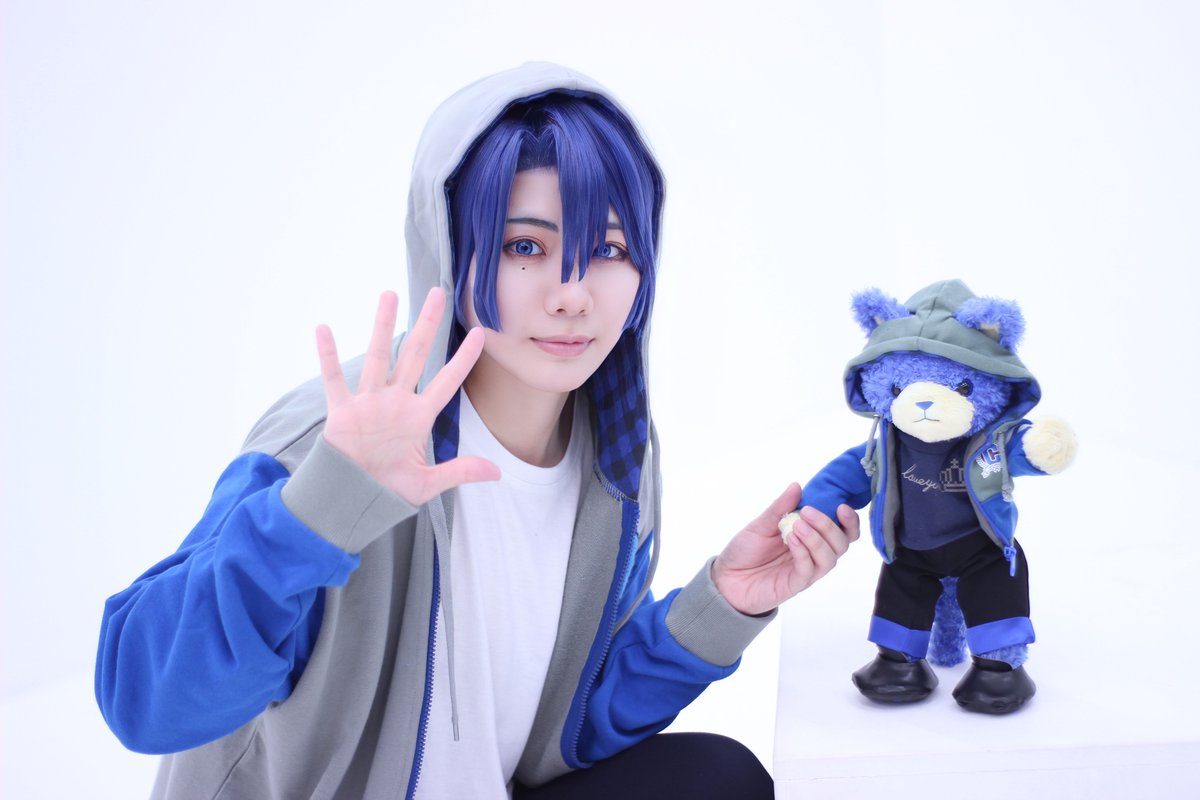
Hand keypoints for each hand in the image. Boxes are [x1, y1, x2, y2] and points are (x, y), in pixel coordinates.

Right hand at [317, 288, 500, 505]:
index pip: (447, 380)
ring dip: (383, 326)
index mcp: (419, 417)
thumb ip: (459, 472)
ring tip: (389, 294)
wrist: (352, 501)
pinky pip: (334, 380)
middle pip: (415, 354)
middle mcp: (396, 402)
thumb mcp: (428, 483)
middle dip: (427, 325)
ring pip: (379, 356)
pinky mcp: (342, 412)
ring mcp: (369, 403)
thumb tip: (497, 473)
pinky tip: (324, 329)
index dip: (464, 359)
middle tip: (437, 293)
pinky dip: (328, 356)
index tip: (480, 334)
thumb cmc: (388, 490)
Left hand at [712, 484, 858, 615]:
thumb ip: (780, 508)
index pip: (842, 531)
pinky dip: (803, 552)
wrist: (725, 578)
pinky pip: (808, 570)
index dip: (849, 520)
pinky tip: (790, 539)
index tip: (841, 506)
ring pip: (829, 558)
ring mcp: (805, 571)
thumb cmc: (745, 551)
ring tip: (797, 526)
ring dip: (817, 539)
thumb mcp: (761, 524)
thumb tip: (796, 486)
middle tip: (808, 512)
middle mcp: (813, 555)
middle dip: (829, 525)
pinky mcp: (794, 585)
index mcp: (810, 538)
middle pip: (841, 544)